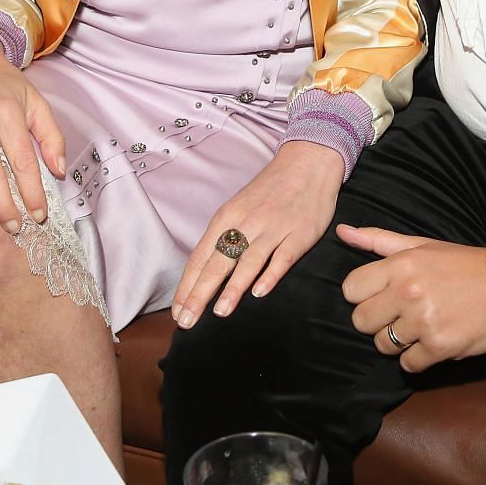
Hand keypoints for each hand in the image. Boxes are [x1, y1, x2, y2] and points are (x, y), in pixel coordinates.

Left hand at [172, 142, 343, 328]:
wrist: (307, 163)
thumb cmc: (269, 191)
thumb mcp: (238, 208)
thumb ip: (223, 238)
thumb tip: (202, 273)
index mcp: (227, 218)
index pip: (201, 257)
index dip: (188, 286)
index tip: (178, 312)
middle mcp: (246, 223)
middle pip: (219, 262)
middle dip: (201, 293)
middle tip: (188, 321)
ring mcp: (274, 228)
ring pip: (249, 261)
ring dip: (233, 287)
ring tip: (220, 311)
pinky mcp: (299, 233)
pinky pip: (283, 257)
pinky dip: (270, 274)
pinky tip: (259, 292)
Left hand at [337, 227, 485, 371]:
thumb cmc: (464, 264)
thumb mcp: (422, 245)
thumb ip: (379, 240)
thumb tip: (343, 231)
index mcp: (401, 265)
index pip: (350, 290)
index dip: (364, 295)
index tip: (381, 296)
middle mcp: (408, 293)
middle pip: (361, 321)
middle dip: (377, 320)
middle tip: (400, 314)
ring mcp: (424, 321)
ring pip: (383, 345)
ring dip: (399, 341)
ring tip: (421, 326)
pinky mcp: (441, 346)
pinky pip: (408, 365)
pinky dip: (418, 358)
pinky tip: (433, 341)